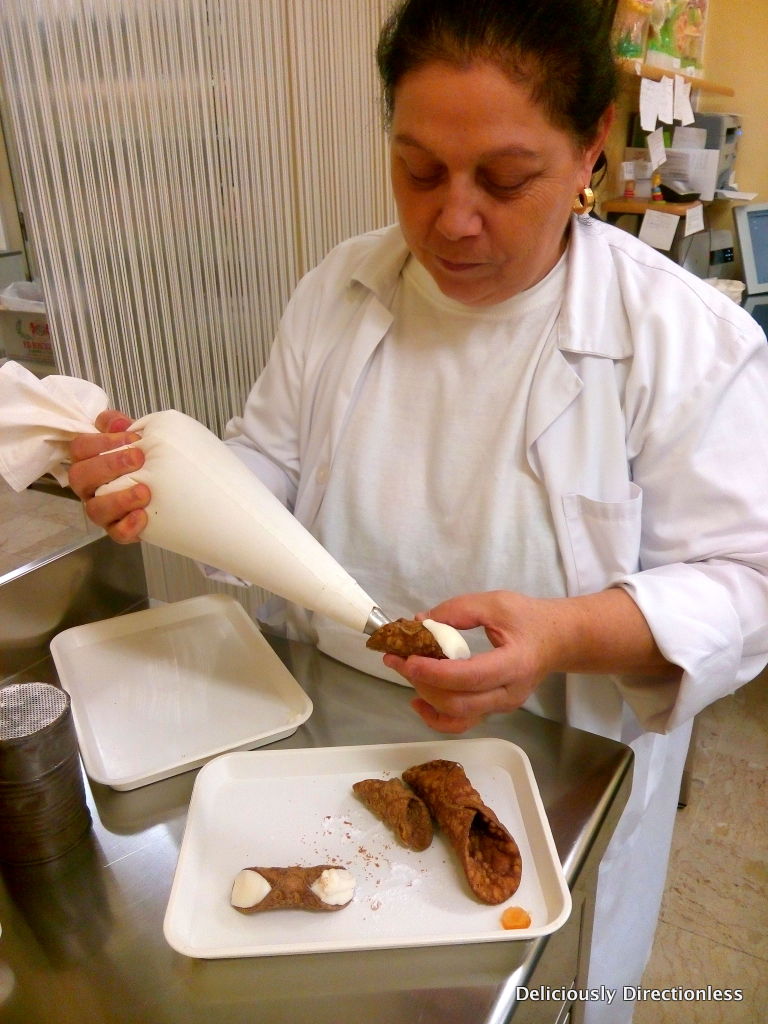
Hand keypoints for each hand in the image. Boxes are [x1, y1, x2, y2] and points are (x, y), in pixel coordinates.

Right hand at [68, 409, 149, 542]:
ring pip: (95, 509)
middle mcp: (88, 486)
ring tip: (144, 491)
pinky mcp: (117, 529)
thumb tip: (117, 423)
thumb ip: (121, 426)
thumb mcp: (133, 437)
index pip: (80, 448)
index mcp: (88, 460)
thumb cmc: (143, 459)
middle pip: (80, 477)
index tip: (132, 438)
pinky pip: (115, 533)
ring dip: (119, 499)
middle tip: (138, 458)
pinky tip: (143, 516)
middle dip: (108, 466)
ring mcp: (101, 510)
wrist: (170, 488)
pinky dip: (128, 526)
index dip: (102, 441)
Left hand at [383, 591, 557, 733]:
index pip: (471, 677)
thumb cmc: (528, 618)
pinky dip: (436, 716)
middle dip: (422, 683)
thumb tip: (419, 622)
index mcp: (515, 664)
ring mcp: (502, 706)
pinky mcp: (493, 710)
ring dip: (426, 697)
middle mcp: (509, 693)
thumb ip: (457, 610)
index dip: (435, 672)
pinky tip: (418, 700)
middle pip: (459, 703)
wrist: (557, 640)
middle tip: (398, 659)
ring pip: (457, 716)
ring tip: (408, 672)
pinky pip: (461, 722)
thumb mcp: (495, 603)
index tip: (407, 658)